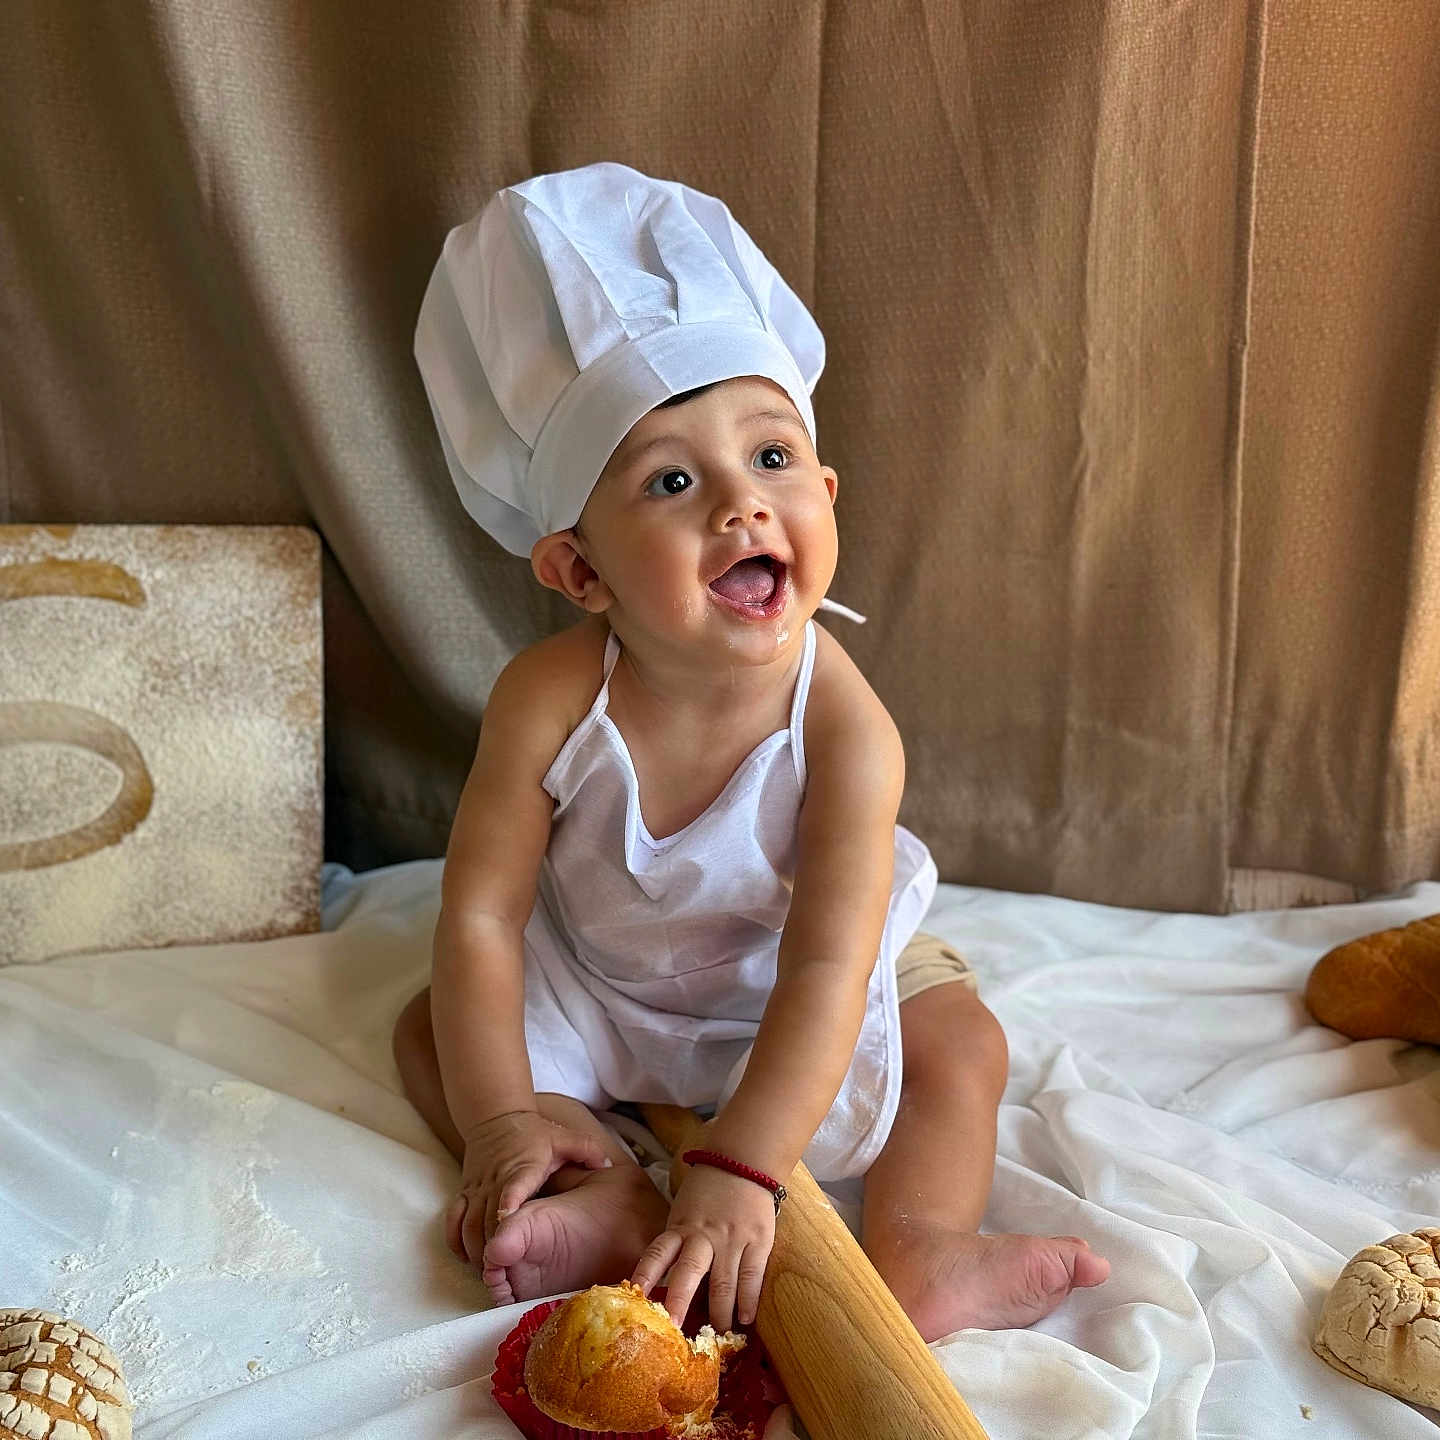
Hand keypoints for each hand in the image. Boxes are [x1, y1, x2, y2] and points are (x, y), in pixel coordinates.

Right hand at [444, 1109, 610, 1264]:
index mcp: (521, 1167)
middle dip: (492, 1248)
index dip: (509, 1209)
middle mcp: (495, 1180)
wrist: (495, 1117)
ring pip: (468, 1224)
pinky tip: (468, 1257)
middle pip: (486, 1219)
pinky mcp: (465, 1192)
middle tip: (503, 1273)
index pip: (512, 1189)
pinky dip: (456, 1241)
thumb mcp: (563, 1137)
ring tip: (489, 1271)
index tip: (508, 1228)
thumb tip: (607, 1164)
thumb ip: (586, 1149)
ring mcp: (477, 1187)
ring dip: (476, 1250)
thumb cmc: (533, 1134)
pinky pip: (454, 1220)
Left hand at [631, 1163, 775, 1330]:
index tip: (635, 1299)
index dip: (645, 1275)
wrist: (743, 1162)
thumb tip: (660, 1283)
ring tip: (716, 1334)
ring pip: (723, 1282)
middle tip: (673, 1328)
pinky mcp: (758, 1240)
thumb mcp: (683, 1212)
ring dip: (719, 1312)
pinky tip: (745, 1318)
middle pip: (689, 1271)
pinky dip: (748, 1300)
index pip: (658, 1252)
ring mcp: (732, 1239)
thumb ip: (676, 1242)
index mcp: (681, 1226)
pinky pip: (752, 1276)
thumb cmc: (708, 1191)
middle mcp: (704, 1234)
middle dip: (679, 1301)